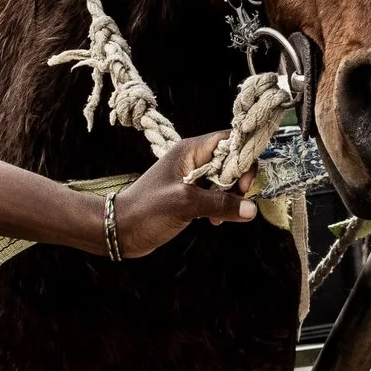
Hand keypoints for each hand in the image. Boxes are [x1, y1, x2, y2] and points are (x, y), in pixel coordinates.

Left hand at [108, 132, 257, 257]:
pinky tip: (215, 221)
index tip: (245, 181)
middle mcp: (192, 160)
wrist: (120, 230)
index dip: (243, 155)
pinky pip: (215, 195)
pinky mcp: (189, 195)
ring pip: (224, 179)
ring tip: (224, 216)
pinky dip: (220, 206)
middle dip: (238, 180)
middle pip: (230, 160)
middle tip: (239, 200)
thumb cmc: (147, 210)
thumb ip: (220, 204)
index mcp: (190, 151)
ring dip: (230, 197)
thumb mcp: (185, 204)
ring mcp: (191, 178)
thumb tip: (251, 209)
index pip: (227, 140)